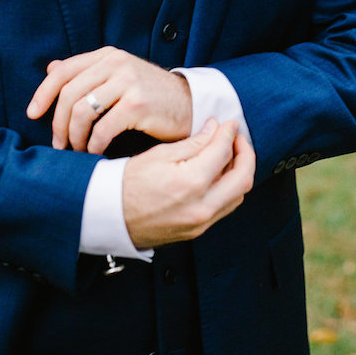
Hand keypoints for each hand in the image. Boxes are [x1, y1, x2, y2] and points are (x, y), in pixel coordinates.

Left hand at [26, 46, 192, 153]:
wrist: (189, 104)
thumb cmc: (149, 95)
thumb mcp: (117, 77)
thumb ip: (86, 72)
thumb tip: (51, 68)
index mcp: (107, 56)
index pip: (63, 71)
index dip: (43, 93)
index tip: (32, 114)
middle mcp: (116, 63)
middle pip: (69, 94)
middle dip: (57, 123)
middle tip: (58, 144)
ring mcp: (127, 82)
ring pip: (82, 112)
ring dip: (74, 137)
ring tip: (77, 150)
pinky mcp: (138, 104)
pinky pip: (102, 129)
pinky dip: (93, 145)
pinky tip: (96, 152)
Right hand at [122, 119, 255, 249]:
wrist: (110, 216)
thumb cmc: (127, 183)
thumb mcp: (160, 154)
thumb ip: (194, 142)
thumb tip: (215, 129)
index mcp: (191, 182)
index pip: (224, 152)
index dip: (229, 133)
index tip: (230, 123)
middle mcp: (202, 206)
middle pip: (243, 177)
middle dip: (246, 153)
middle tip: (236, 138)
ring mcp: (201, 222)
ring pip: (239, 195)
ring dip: (240, 171)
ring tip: (228, 153)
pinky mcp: (198, 231)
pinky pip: (225, 207)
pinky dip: (229, 188)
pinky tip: (218, 174)